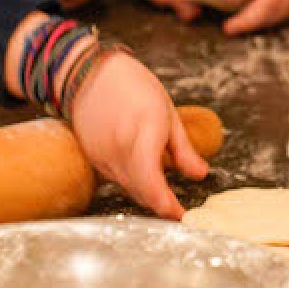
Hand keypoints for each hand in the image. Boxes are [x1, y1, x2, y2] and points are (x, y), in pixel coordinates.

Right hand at [67, 47, 208, 219]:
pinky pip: (116, 178)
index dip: (165, 203)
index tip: (180, 214)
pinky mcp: (93, 158)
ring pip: (129, 187)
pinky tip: (144, 175)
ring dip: (147, 195)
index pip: (151, 180)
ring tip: (166, 195)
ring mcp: (103, 155)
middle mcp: (119, 148)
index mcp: (143, 131)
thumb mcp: (168, 112)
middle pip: (141, 191)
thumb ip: (184, 149)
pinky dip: (133, 182)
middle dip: (161, 204)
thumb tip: (200, 174)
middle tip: (179, 210)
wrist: (88, 72)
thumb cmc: (133, 86)